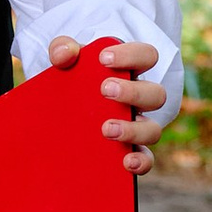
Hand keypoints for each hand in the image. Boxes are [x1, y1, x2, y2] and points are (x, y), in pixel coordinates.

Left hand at [48, 33, 169, 174]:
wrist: (56, 109)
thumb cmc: (70, 75)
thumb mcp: (64, 59)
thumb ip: (62, 49)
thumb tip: (65, 54)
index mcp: (129, 71)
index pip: (146, 56)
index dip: (131, 55)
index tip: (104, 58)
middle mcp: (139, 99)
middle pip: (156, 94)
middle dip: (132, 92)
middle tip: (105, 90)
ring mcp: (137, 126)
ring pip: (153, 129)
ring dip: (133, 130)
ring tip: (106, 129)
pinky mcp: (129, 150)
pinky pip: (145, 159)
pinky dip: (141, 162)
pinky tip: (125, 162)